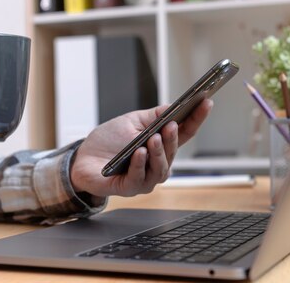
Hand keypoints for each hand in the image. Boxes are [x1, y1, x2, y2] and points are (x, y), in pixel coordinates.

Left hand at [70, 99, 212, 196]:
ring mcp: (145, 178)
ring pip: (160, 168)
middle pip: (173, 152)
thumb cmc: (108, 141)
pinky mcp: (129, 187)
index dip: (197, 119)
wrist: (83, 159)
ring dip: (158, 152)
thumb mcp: (132, 122)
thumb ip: (152, 116)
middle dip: (173, 138)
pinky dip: (139, 164)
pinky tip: (139, 152)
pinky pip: (138, 177)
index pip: (185, 133)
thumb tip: (174, 106)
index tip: (206, 103)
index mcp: (161, 146)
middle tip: (171, 125)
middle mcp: (157, 164)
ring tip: (154, 139)